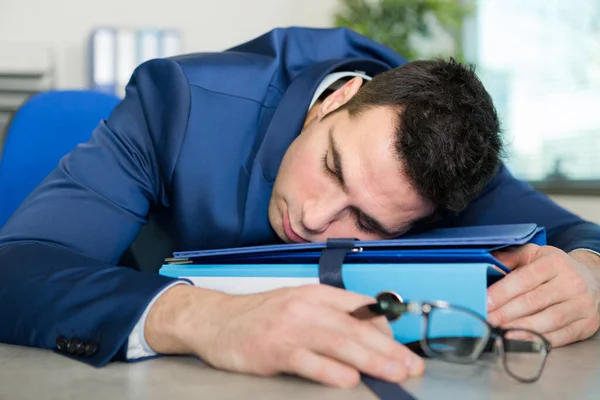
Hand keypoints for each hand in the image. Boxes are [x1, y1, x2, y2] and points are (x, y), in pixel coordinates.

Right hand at [145, 284, 423, 387]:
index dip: (386, 328)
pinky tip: (349, 379)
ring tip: (395, 373)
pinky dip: (330, 371)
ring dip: (371, 359)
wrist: (216, 320)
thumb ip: (331, 316)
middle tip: (411, 365)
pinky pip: (308, 361)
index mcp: (315, 294)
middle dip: (388, 348)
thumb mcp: (298, 305)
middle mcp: (305, 307)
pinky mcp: (273, 350)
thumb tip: (369, 335)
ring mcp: (289, 328)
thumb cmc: (261, 316)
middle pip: (355, 327)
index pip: (360, 307)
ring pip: (338, 342)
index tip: (403, 348)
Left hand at [488, 244, 599, 346]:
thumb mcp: (536, 254)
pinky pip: (561, 335)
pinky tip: (521, 338)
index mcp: (555, 263)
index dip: (502, 292)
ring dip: (520, 327)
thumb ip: (511, 257)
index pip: (524, 279)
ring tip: (501, 329)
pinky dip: (538, 339)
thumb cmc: (557, 268)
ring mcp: (581, 305)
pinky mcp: (586, 324)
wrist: (593, 279)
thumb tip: (486, 263)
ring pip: (548, 320)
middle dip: (506, 312)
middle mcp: (571, 283)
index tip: (486, 301)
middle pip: (533, 301)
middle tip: (488, 318)